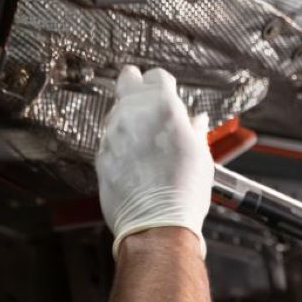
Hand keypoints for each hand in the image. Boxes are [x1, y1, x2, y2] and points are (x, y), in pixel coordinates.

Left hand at [96, 65, 212, 257]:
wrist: (157, 225)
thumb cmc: (183, 193)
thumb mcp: (200, 156)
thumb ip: (194, 131)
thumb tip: (196, 122)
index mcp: (163, 108)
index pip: (156, 76)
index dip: (163, 84)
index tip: (168, 92)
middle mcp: (133, 114)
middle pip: (128, 79)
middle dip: (137, 84)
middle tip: (145, 95)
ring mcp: (113, 133)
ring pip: (116, 109)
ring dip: (129, 115)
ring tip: (144, 136)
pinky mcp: (101, 154)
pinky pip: (110, 138)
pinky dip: (120, 141)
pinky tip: (134, 158)